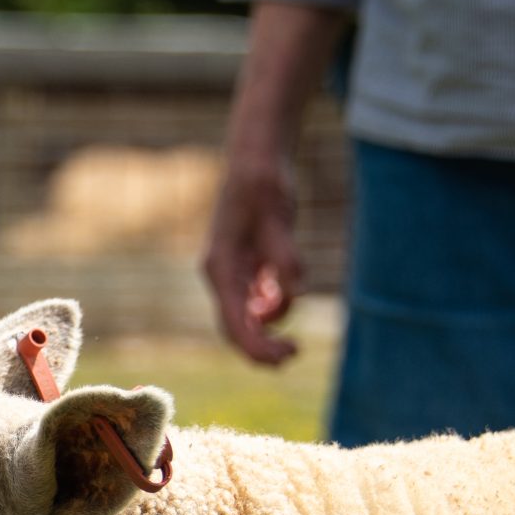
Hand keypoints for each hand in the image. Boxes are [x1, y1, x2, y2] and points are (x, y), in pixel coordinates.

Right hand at [203, 154, 304, 365]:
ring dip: (268, 327)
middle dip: (261, 346)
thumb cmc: (263, 183)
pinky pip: (255, 300)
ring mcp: (232, 271)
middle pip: (235, 326)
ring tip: (294, 334)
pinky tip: (285, 301)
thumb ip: (283, 255)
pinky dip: (272, 307)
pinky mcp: (246, 265)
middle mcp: (221, 274)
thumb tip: (293, 292)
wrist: (256, 158)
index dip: (257, 346)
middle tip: (294, 354)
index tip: (286, 356)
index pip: (234, 322)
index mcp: (221, 268)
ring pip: (245, 316)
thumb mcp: (277, 216)